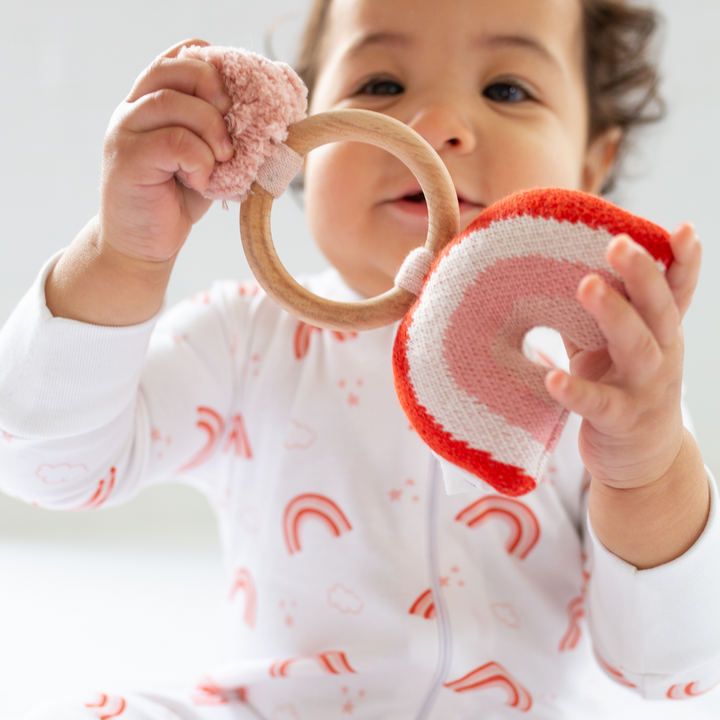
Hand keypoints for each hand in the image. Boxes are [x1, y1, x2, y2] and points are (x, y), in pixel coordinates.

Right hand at [99, 38, 234, 264]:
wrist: (142, 245)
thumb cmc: (176, 200)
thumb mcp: (206, 159)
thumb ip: (221, 134)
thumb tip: (272, 120)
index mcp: (153, 100)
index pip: (182, 56)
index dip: (215, 68)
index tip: (237, 101)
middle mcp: (134, 108)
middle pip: (178, 68)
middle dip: (216, 93)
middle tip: (231, 134)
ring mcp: (126, 130)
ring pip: (174, 102)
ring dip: (211, 131)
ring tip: (221, 161)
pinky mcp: (128, 158)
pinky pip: (173, 141)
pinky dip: (199, 159)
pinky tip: (202, 181)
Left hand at [545, 222, 701, 490]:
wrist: (642, 461)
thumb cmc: (620, 389)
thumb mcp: (613, 348)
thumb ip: (595, 315)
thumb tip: (552, 270)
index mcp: (660, 333)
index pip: (677, 292)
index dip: (684, 261)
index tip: (683, 229)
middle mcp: (662, 356)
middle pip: (658, 310)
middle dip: (642, 274)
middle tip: (618, 243)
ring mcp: (646, 390)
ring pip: (637, 348)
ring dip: (614, 315)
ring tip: (587, 285)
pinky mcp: (622, 421)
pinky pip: (599, 403)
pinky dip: (577, 390)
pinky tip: (553, 377)